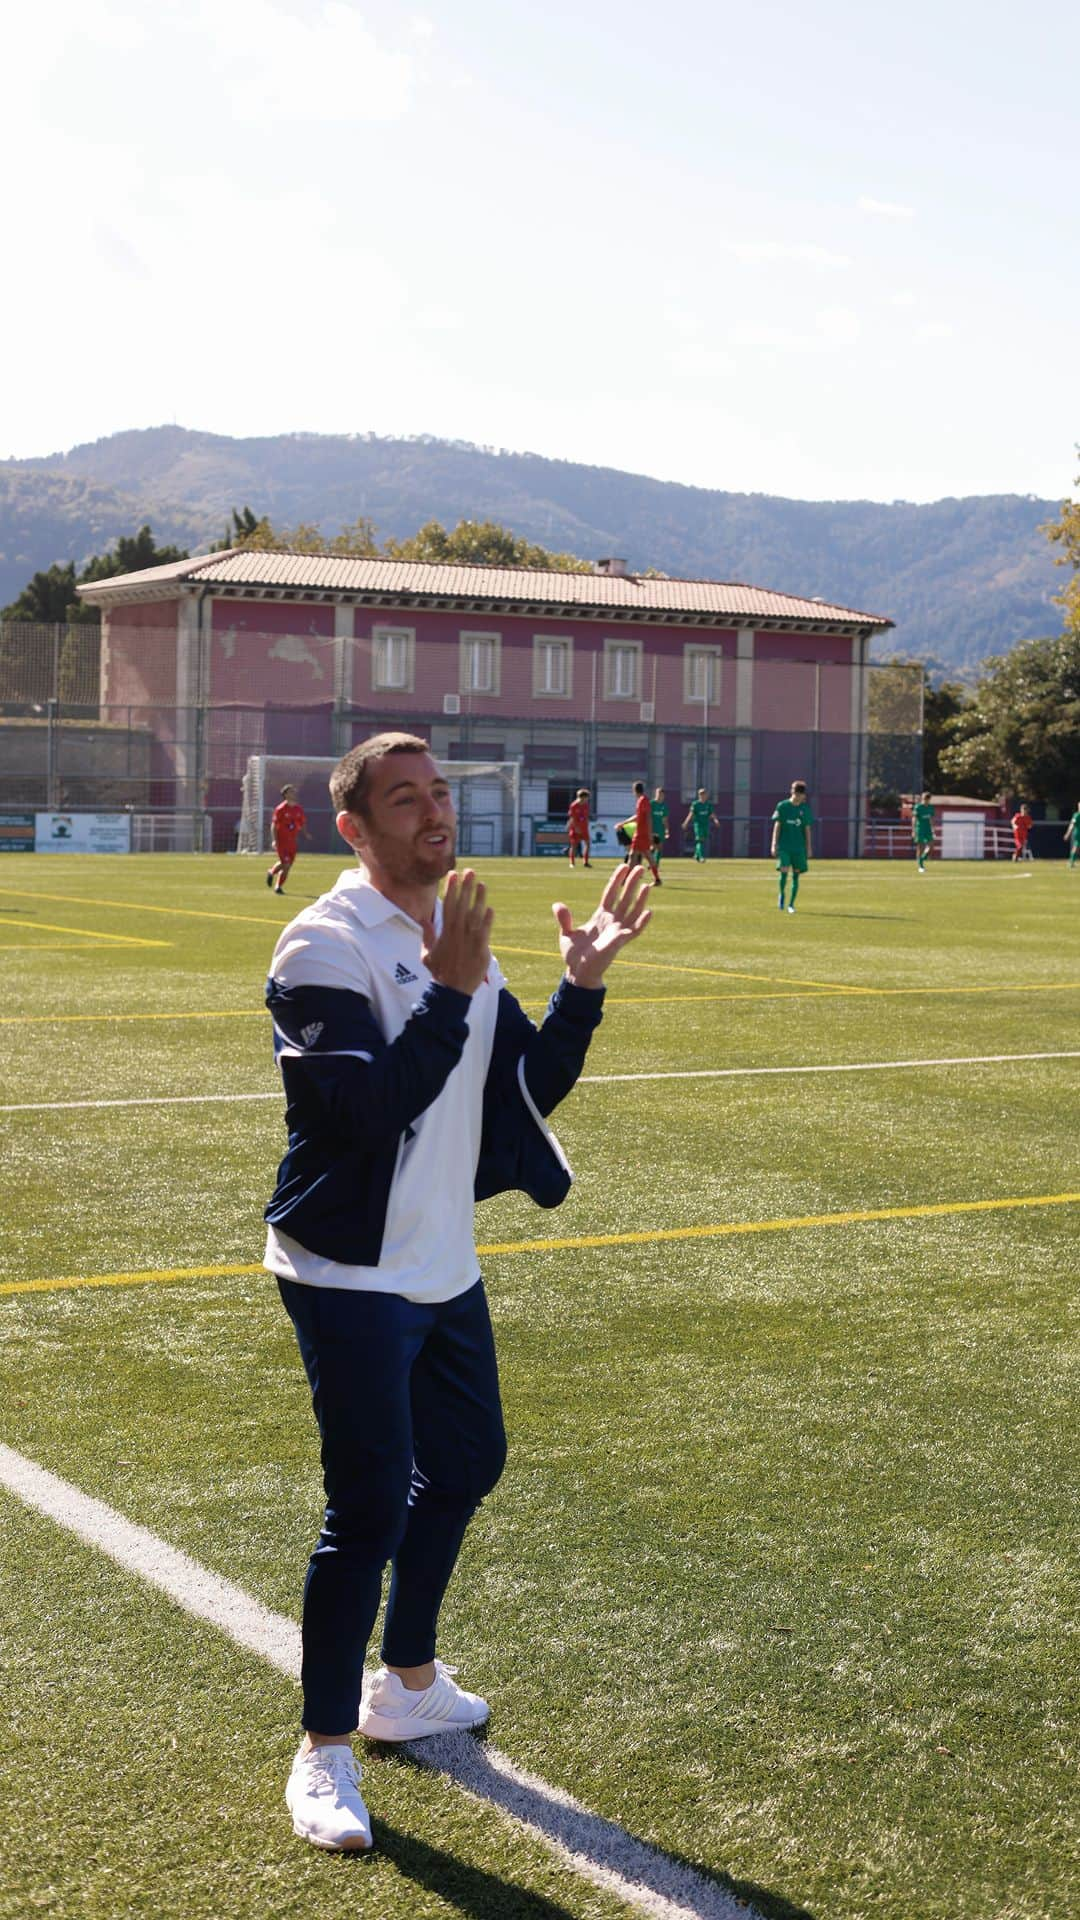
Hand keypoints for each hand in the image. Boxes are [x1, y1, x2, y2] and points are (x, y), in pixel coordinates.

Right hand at [422, 869, 492, 995]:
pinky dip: (488, 920)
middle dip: (466, 887)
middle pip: (462, 905)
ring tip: (482, 884)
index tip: (453, 874)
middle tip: (470, 871)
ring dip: (479, 899)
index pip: (448, 904)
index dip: (451, 888)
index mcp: (445, 931)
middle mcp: (457, 932)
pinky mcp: (481, 948)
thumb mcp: (427, 953)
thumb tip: (424, 921)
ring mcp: (470, 940)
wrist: (452, 990)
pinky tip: (490, 909)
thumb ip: (428, 936)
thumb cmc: (439, 972)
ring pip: (475, 914)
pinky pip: (486, 930)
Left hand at [551, 863, 651, 989]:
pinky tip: (649, 912)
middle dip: (632, 883)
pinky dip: (642, 922)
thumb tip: (557, 905)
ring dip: (640, 899)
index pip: (610, 893)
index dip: (617, 880)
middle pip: (624, 898)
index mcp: (600, 916)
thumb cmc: (574, 955)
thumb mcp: (566, 933)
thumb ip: (564, 919)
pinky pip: (634, 930)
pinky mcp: (619, 942)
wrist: (578, 973)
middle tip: (640, 867)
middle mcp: (611, 921)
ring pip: (632, 911)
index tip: (623, 866)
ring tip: (648, 885)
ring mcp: (617, 931)